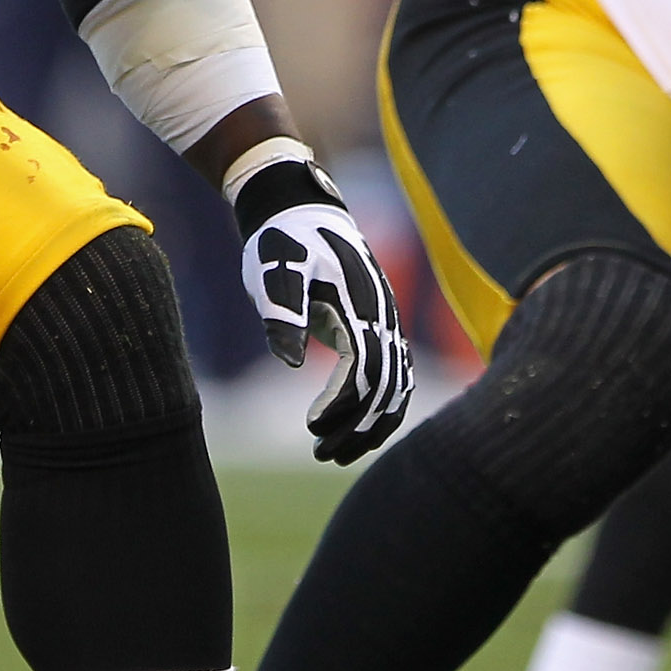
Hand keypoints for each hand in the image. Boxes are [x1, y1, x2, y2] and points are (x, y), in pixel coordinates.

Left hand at [230, 152, 410, 464]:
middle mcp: (382, 317)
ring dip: (371, 425)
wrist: (303, 214)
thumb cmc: (283, 242)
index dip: (343, 402)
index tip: (312, 426)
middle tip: (322, 455)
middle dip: (357, 427)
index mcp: (359, 304)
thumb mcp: (273, 270)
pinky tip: (356, 433)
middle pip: (385, 386)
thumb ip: (282, 310)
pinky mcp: (381, 329)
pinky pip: (395, 378)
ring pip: (396, 387)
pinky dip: (381, 410)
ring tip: (335, 454)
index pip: (365, 367)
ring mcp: (387, 323)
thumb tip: (292, 362)